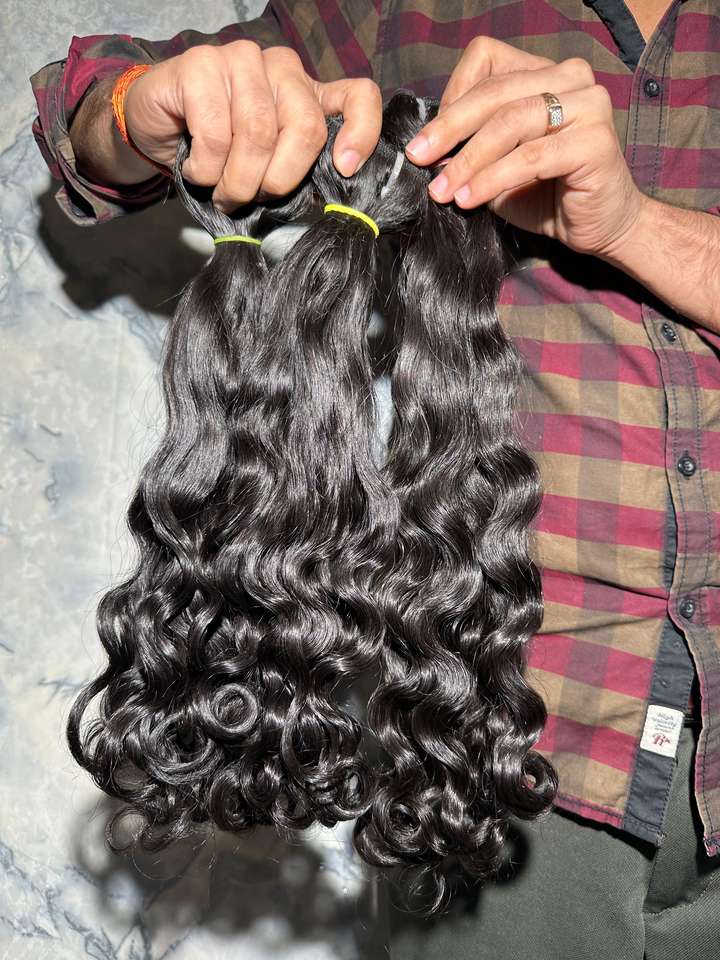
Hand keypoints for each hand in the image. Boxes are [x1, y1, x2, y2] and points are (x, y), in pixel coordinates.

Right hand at [123, 41, 381, 212]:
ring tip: (222, 193)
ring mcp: (241, 59)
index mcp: (307, 91)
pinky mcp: (200, 63)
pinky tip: (196, 168)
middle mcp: (281, 66)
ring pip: (259, 133)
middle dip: (278, 180)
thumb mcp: (268, 163)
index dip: (362, 133)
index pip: (358, 96)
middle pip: (305, 127)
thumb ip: (297, 166)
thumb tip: (326, 190)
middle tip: (252, 199)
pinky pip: (215, 134)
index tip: (345, 170)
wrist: (156, 129)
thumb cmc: (218, 151)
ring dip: (237, 181)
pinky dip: (205, 168)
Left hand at [404, 36, 643, 257]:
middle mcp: (571, 78)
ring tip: (443, 190)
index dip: (452, 95)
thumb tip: (428, 147)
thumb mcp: (497, 165)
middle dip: (449, 128)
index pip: (487, 59)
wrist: (598, 227)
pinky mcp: (597, 141)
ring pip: (510, 122)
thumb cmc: (545, 194)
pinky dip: (493, 178)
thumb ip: (470, 145)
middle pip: (494, 92)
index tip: (427, 138)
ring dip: (469, 160)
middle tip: (419, 158)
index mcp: (545, 72)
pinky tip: (470, 199)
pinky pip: (531, 156)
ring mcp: (589, 104)